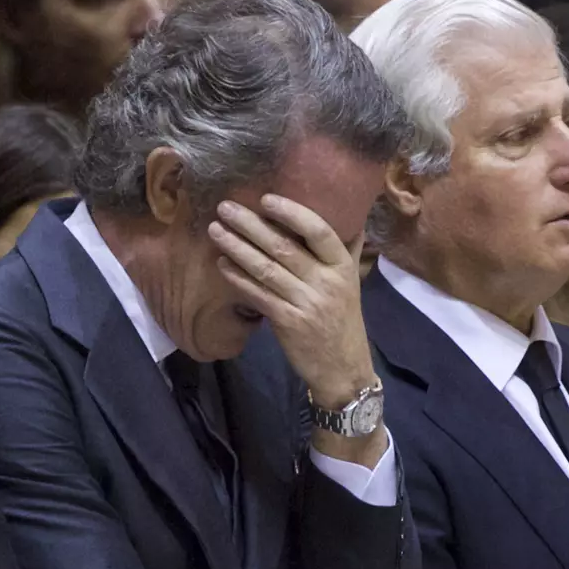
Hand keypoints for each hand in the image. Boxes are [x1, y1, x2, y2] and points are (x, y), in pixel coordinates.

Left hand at [208, 196, 375, 410]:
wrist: (344, 370)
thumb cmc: (344, 321)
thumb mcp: (352, 283)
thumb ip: (348, 250)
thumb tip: (352, 215)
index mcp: (342, 267)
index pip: (319, 231)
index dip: (292, 213)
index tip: (266, 199)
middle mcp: (326, 282)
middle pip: (284, 246)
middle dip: (250, 225)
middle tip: (225, 207)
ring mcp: (307, 304)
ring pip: (266, 269)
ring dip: (237, 248)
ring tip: (215, 230)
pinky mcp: (288, 324)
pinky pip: (258, 295)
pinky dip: (238, 279)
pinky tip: (222, 264)